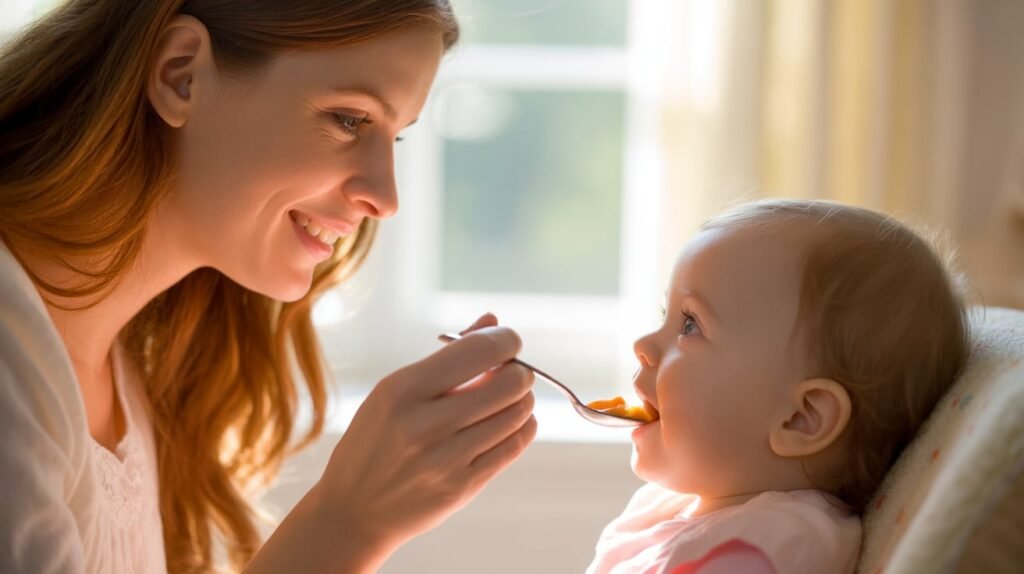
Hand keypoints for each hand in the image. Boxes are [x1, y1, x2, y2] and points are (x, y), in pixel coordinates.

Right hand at [315, 314, 536, 567]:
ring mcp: (445, 460)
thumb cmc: (374, 440)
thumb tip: (492, 320)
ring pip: (516, 415)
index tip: (507, 341)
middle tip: (513, 372)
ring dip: (523, 400)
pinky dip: (522, 427)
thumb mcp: (393, 391)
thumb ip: (447, 356)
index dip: (506, 340)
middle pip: (508, 383)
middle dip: (520, 371)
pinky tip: (515, 421)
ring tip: (511, 397)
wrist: (352, 511)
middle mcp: (425, 424)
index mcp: (403, 390)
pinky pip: (512, 447)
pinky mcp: (461, 487)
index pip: (479, 350)